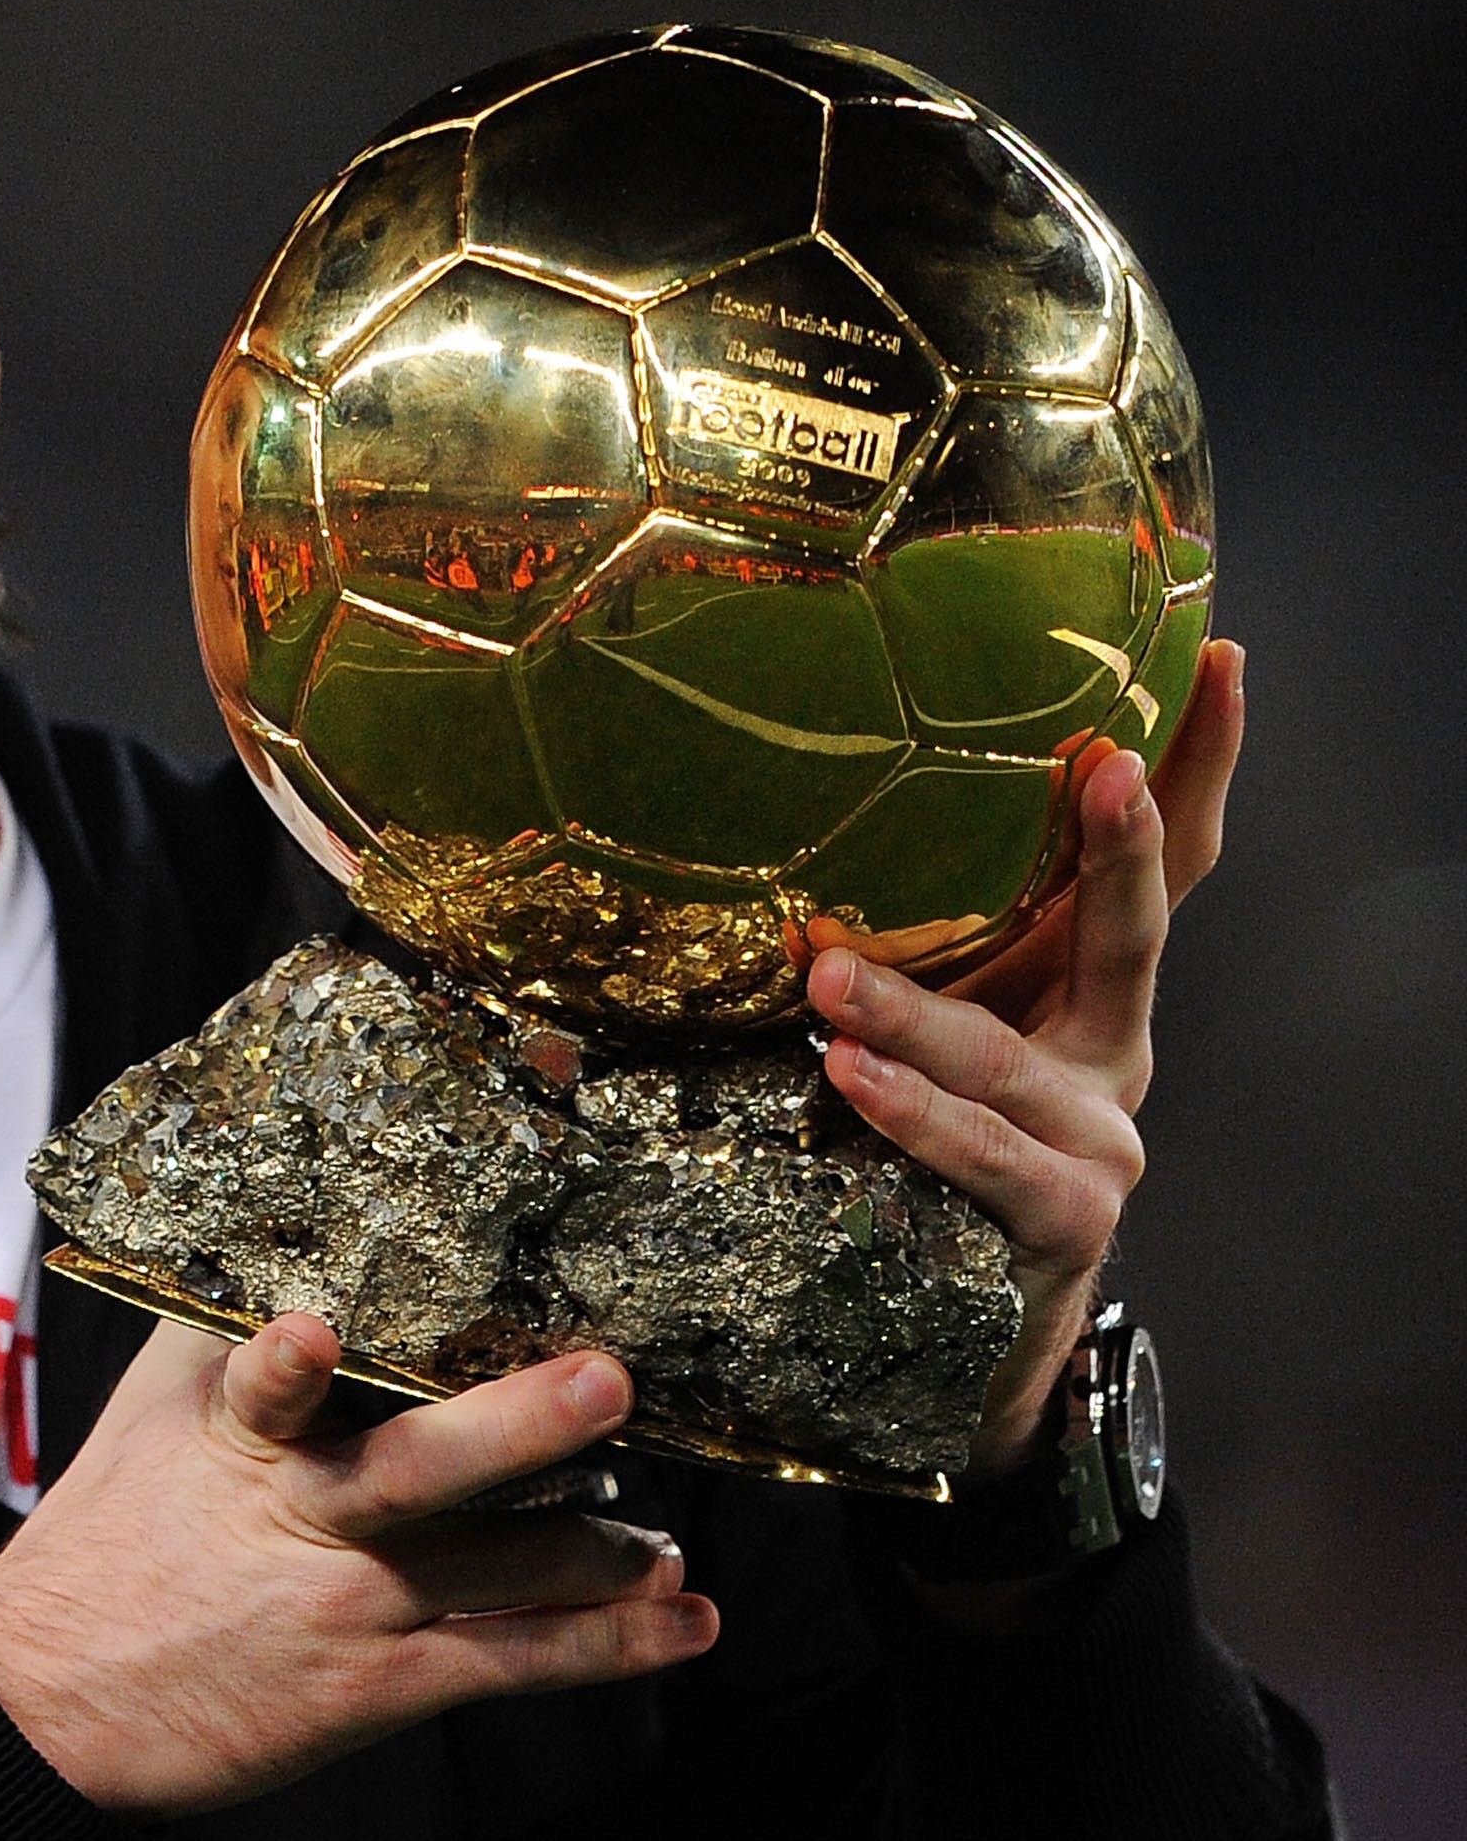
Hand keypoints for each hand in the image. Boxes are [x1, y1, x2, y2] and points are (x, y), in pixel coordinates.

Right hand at [0, 1314, 716, 1816]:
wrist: (56, 1690)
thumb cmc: (114, 1529)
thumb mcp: (155, 1406)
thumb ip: (229, 1319)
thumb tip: (304, 1221)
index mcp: (238, 1433)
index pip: (268, 1376)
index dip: (291, 1353)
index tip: (314, 1325)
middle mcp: (302, 1514)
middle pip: (420, 1467)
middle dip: (519, 1424)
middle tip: (604, 1380)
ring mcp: (349, 1602)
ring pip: (498, 1567)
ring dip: (601, 1549)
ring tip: (671, 1536)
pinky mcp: (380, 1684)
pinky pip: (513, 1660)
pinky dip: (609, 1645)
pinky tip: (681, 1624)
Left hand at [810, 639, 1246, 1477]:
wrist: (956, 1330)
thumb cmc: (919, 1151)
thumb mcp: (924, 1025)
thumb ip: (896, 941)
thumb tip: (775, 829)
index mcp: (1083, 986)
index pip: (1164, 859)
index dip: (1196, 762)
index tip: (1212, 657)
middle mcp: (1110, 1049)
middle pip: (1133, 931)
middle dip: (1120, 846)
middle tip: (1101, 763)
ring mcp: (1095, 1140)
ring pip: (1004, 1058)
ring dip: (910, 1012)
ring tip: (828, 975)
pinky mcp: (1059, 1219)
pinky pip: (977, 1156)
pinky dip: (910, 1117)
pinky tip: (847, 1080)